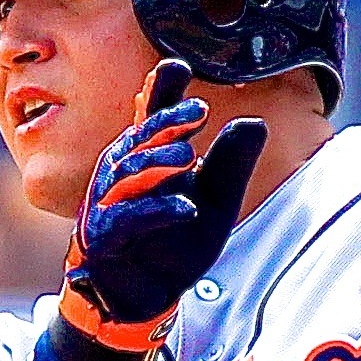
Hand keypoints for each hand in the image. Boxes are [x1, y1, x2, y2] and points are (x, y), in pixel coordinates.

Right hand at [60, 59, 267, 352]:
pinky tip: (185, 208)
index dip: (162, 93)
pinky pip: (128, 220)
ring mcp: (109, 204)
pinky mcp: (105, 238)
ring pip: (130, 176)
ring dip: (158, 163)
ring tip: (188, 155)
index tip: (177, 66)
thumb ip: (231, 165)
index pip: (153, 119)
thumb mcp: (215, 201)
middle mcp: (123, 174)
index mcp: (147, 158)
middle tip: (198, 110)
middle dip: (166, 122)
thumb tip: (255, 122)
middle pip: (141, 140)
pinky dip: (156, 212)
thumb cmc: (172, 243)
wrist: (142, 294)